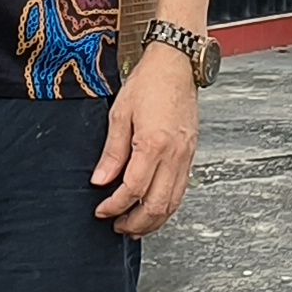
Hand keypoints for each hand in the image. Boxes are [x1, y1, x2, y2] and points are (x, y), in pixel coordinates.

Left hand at [91, 48, 199, 236]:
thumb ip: (111, 152)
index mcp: (153, 144)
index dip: (115, 205)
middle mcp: (174, 154)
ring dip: (153, 220)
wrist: (176, 65)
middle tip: (116, 227)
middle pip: (156, 205)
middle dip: (135, 222)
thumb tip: (100, 180)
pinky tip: (154, 209)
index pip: (133, 189)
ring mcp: (186, 156)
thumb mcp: (120, 114)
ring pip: (173, 203)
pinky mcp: (191, 155)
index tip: (101, 210)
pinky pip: (181, 190)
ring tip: (134, 226)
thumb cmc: (149, 82)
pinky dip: (167, 206)